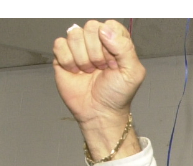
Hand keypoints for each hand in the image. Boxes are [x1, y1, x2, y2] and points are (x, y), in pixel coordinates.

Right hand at [53, 20, 145, 159]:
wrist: (99, 113)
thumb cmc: (117, 94)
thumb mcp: (133, 72)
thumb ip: (125, 47)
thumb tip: (105, 30)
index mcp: (115, 40)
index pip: (108, 25)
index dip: (110, 43)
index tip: (113, 62)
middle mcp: (96, 41)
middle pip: (90, 27)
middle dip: (96, 53)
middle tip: (101, 68)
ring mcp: (79, 48)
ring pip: (74, 35)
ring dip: (82, 58)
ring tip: (89, 71)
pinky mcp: (63, 57)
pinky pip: (59, 45)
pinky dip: (68, 61)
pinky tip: (76, 72)